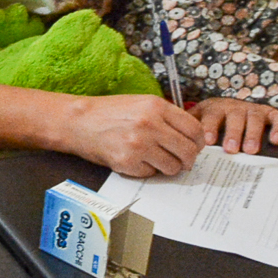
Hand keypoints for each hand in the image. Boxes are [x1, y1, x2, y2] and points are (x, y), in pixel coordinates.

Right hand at [65, 94, 203, 177]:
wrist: (78, 121)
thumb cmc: (110, 112)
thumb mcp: (142, 103)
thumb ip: (166, 117)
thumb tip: (191, 137)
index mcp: (157, 106)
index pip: (195, 129)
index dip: (199, 142)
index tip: (195, 146)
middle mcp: (150, 125)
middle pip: (189, 151)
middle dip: (188, 160)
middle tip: (182, 161)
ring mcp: (139, 145)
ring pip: (173, 167)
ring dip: (168, 167)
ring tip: (156, 160)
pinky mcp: (127, 162)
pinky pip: (151, 173)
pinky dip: (146, 170)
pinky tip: (135, 159)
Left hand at [195, 98, 277, 153]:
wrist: (232, 108)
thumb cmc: (213, 120)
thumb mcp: (199, 120)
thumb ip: (190, 129)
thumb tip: (177, 143)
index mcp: (214, 109)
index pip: (211, 115)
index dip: (210, 126)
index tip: (208, 141)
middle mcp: (233, 107)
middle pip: (234, 117)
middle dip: (233, 132)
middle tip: (231, 148)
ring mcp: (251, 109)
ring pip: (254, 118)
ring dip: (252, 133)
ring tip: (250, 150)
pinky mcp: (268, 113)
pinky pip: (276, 117)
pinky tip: (275, 140)